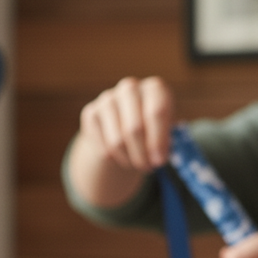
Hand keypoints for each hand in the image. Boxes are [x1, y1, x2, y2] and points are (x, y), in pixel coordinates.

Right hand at [68, 76, 174, 207]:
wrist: (122, 125)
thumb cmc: (151, 129)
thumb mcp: (165, 131)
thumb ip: (166, 142)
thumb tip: (160, 159)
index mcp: (155, 88)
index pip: (156, 112)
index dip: (158, 140)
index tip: (160, 161)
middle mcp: (130, 88)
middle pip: (134, 128)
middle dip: (142, 154)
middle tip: (148, 169)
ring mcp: (107, 99)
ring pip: (116, 140)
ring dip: (128, 159)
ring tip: (136, 164)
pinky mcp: (91, 113)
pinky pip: (102, 146)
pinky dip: (113, 159)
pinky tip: (121, 157)